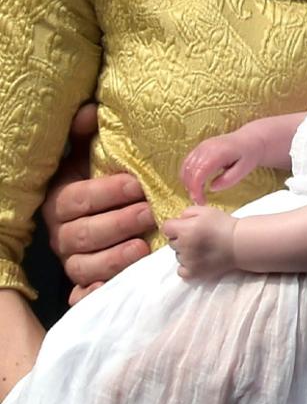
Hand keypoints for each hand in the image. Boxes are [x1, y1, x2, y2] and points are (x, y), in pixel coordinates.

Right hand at [42, 102, 153, 304]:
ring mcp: (74, 259)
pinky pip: (84, 293)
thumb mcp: (91, 153)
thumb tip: (90, 110)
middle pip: (82, 235)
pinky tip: (109, 290)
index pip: (77, 199)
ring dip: (113, 259)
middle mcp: (63, 234)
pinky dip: (93, 294)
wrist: (106, 210)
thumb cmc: (101, 177)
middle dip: (116, 225)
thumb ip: (87, 133)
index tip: (137, 185)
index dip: (106, 193)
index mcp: (61, 201)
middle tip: (148, 214)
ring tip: (142, 248)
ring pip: (84, 266)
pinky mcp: (86, 280)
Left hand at [164, 206, 237, 280]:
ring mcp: (187, 261)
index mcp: (185, 229)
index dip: (175, 226)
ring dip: (185, 252)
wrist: (239, 243)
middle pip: (171, 242)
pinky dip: (187, 266)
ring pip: (177, 255)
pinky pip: (181, 270)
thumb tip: (177, 220)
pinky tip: (197, 260)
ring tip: (201, 248)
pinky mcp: (193, 273)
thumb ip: (187, 212)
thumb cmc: (223, 224)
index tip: (185, 226)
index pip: (166, 228)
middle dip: (180, 238)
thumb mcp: (206, 211)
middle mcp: (183, 246)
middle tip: (196, 237)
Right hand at [181, 129, 262, 204]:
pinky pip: (187, 162)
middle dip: (191, 188)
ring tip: (199, 193)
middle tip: (200, 200)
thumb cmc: (249, 154)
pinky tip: (196, 184)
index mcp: (218, 153)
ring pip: (186, 167)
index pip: (199, 173)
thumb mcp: (245, 169)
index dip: (196, 189)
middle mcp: (206, 147)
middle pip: (190, 171)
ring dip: (188, 182)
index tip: (201, 201)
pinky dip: (187, 175)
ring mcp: (201, 146)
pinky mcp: (200, 147)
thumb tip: (212, 188)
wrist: (251, 139)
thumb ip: (229, 180)